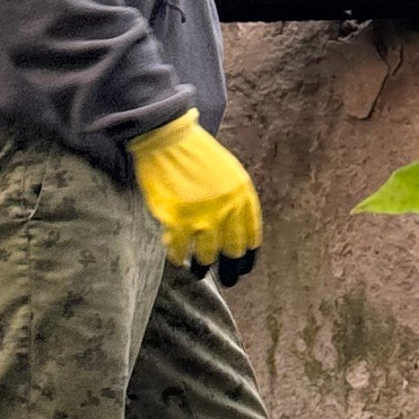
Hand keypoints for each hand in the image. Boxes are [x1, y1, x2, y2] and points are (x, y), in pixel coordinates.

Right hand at [129, 112, 261, 277]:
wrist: (167, 138)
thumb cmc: (196, 153)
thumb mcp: (228, 173)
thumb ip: (235, 200)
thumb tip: (235, 229)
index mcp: (242, 196)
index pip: (251, 237)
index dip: (247, 257)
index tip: (243, 268)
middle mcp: (227, 209)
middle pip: (232, 251)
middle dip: (229, 269)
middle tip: (227, 280)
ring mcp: (202, 216)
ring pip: (205, 255)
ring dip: (201, 265)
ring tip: (197, 270)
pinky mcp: (177, 219)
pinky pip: (178, 249)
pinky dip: (176, 256)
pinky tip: (175, 258)